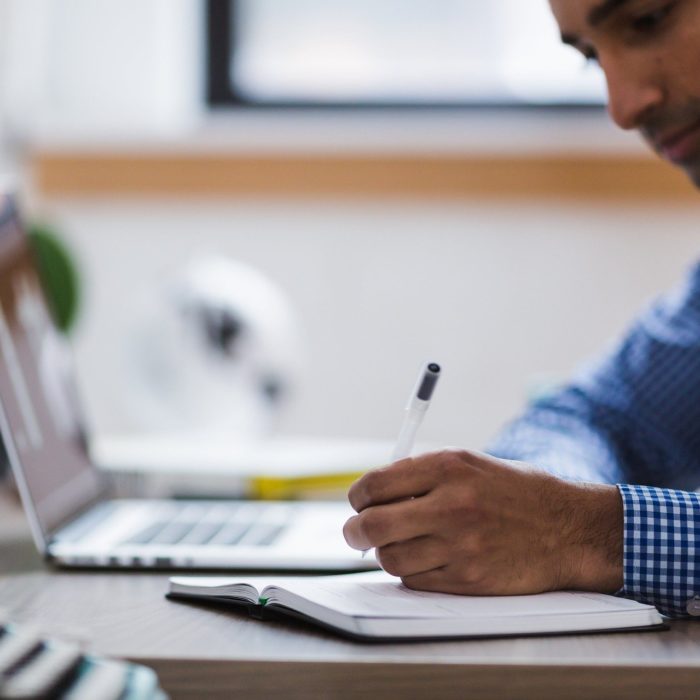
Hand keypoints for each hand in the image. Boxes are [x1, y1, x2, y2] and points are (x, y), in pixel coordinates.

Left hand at [343, 449, 622, 595]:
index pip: (376, 484)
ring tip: (399, 544)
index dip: (358, 497)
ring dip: (385, 553)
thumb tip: (372, 495)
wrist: (569, 529)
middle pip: (372, 525)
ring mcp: (460, 546)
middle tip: (356, 533)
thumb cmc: (516, 492)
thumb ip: (422, 475)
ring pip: (390, 558)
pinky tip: (426, 559)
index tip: (358, 503)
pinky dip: (411, 572)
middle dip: (354, 531)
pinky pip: (415, 581)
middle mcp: (451, 504)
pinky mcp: (468, 580)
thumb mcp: (470, 464)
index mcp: (449, 467)